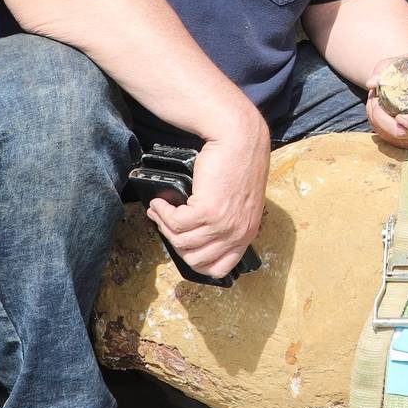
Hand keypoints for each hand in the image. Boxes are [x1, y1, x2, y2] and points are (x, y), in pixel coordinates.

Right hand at [146, 117, 268, 278]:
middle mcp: (237, 233)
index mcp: (246, 233)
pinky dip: (163, 213)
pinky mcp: (208, 210)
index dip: (196, 261)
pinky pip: (175, 223)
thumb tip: (194, 236)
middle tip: (166, 223)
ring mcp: (223, 224)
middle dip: (175, 242)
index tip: (183, 244)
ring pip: (181, 242)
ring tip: (160, 210)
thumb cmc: (236, 164)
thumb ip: (226, 222)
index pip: (220, 269)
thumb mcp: (239, 202)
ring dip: (164, 225)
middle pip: (195, 259)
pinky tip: (161, 202)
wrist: (238, 139)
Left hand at [367, 59, 407, 147]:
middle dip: (382, 117)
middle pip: (404, 134)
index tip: (399, 115)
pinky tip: (375, 107)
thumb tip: (372, 82)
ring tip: (374, 98)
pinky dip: (374, 122)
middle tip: (374, 97)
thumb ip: (388, 66)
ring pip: (389, 136)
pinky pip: (384, 136)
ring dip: (375, 117)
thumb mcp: (406, 61)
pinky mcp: (403, 141)